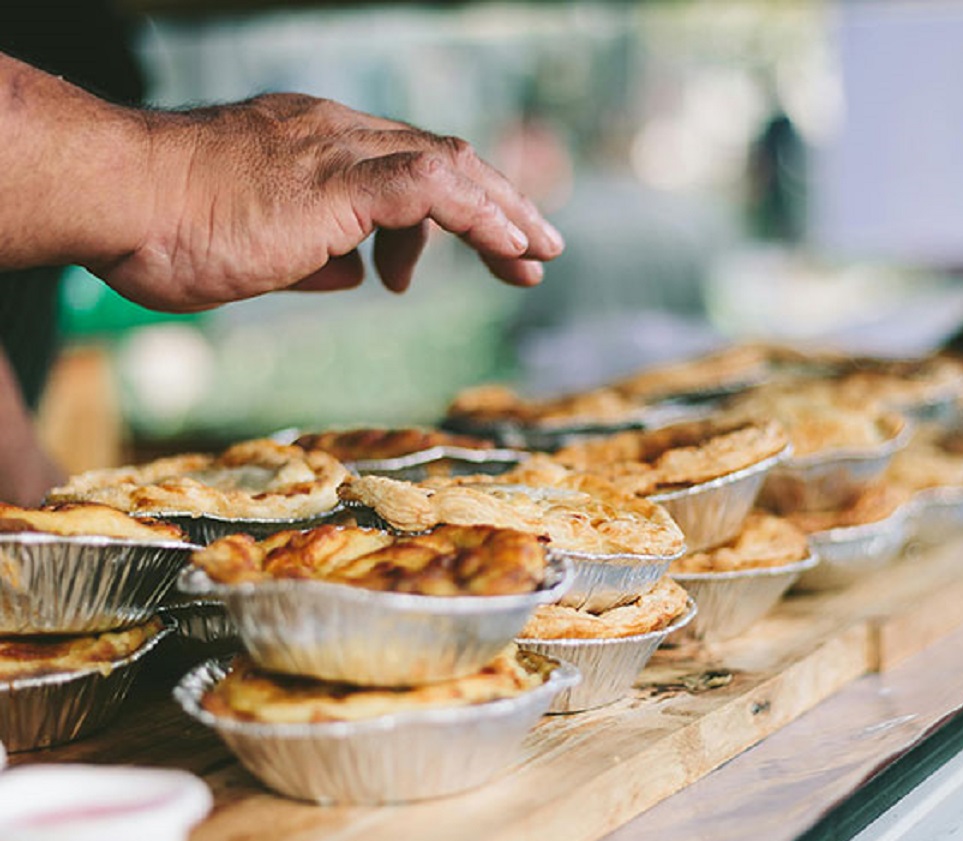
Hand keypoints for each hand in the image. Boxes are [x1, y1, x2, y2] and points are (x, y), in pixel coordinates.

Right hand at [97, 94, 564, 311]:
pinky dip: (482, 219)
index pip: (403, 165)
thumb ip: (311, 256)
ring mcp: (336, 150)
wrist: (114, 200)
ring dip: (503, 214)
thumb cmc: (159, 230)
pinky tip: (513, 249)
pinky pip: (434, 190)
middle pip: (440, 158)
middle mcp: (332, 134)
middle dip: (497, 206)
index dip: (454, 210)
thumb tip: (352, 273)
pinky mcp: (338, 180)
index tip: (485, 252)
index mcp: (310, 145)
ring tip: (537, 258)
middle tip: (537, 250)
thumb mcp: (252, 251)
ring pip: (449, 168)